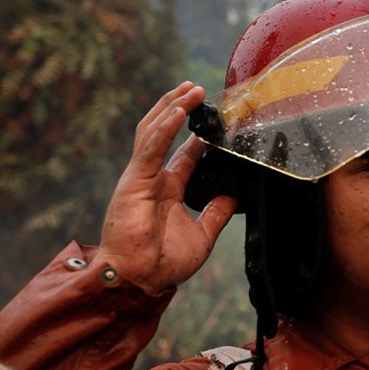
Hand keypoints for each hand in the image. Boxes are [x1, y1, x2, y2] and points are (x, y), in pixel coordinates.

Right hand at [96, 82, 236, 292]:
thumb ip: (216, 213)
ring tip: (191, 89)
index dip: (198, 133)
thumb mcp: (203, 235)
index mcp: (168, 189)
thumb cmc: (164, 263)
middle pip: (166, 132)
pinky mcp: (134, 180)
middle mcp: (153, 178)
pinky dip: (165, 127)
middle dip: (181, 108)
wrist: (141, 280)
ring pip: (156, 131)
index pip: (185, 152)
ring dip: (173, 107)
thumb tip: (234, 195)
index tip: (215, 117)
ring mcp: (142, 176)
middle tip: (199, 89)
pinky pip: (150, 147)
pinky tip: (179, 111)